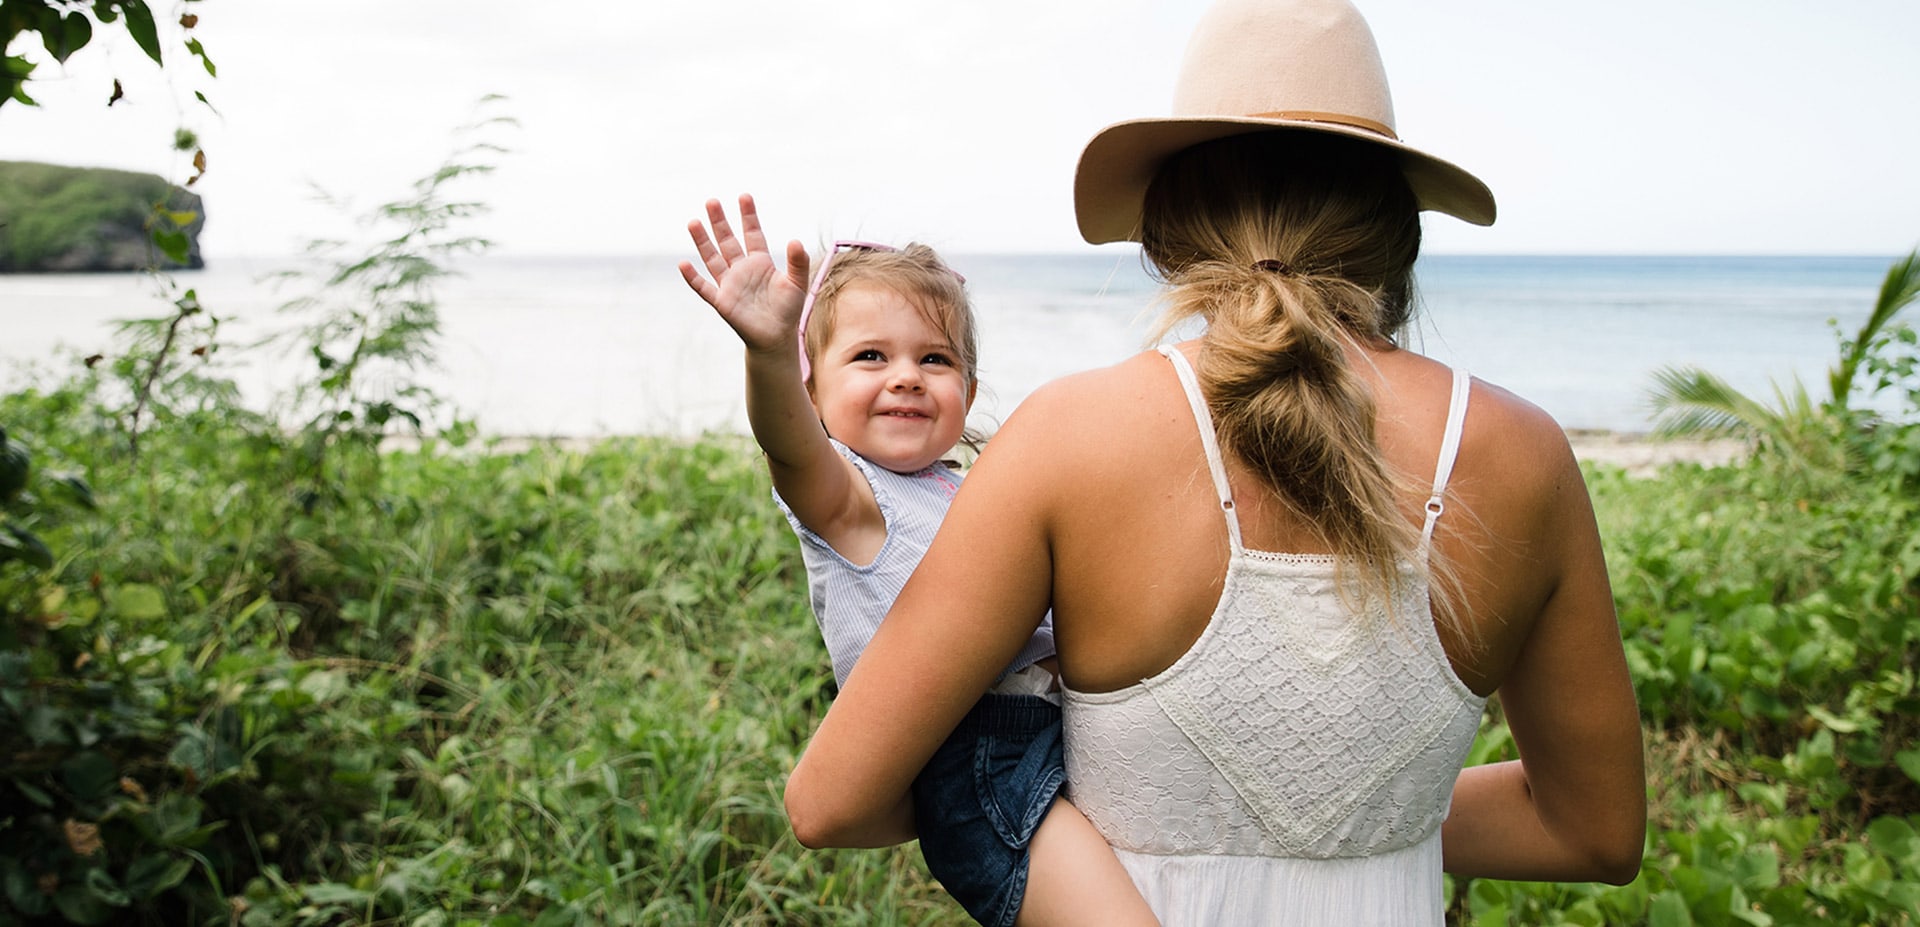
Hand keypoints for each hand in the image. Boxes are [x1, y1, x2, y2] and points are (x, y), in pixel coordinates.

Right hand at [678, 194, 812, 355]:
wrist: (776, 338)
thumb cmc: (788, 310)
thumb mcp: (797, 283)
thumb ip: (798, 262)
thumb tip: (796, 241)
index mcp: (760, 262)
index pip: (752, 234)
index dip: (748, 216)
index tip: (744, 196)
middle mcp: (741, 269)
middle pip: (727, 241)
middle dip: (720, 222)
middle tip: (712, 201)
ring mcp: (729, 284)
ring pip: (712, 258)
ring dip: (703, 242)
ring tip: (693, 222)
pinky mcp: (722, 301)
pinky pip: (704, 288)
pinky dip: (693, 278)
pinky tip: (683, 264)